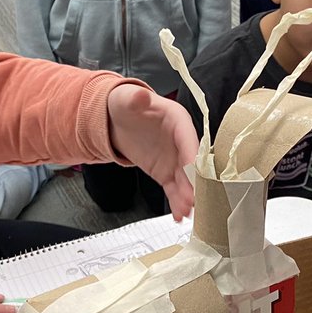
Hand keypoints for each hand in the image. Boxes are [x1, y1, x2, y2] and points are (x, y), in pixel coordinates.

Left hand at [106, 84, 198, 219]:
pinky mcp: (165, 173)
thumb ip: (136, 100)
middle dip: (193, 182)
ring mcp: (175, 160)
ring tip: (186, 211)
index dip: (191, 154)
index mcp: (178, 120)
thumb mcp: (128, 99)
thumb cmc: (127, 104)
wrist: (117, 119)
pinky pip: (173, 189)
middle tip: (194, 198)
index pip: (188, 138)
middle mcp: (181, 142)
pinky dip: (176, 202)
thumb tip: (140, 96)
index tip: (193, 170)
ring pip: (184, 180)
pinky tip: (179, 216)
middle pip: (191, 163)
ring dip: (186, 196)